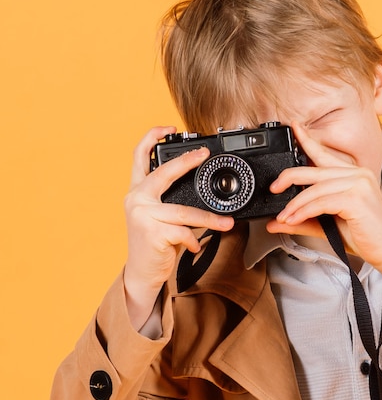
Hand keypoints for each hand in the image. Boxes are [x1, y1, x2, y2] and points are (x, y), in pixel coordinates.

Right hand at [123, 127, 233, 329]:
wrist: (142, 272)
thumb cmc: (156, 242)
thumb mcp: (159, 215)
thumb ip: (172, 199)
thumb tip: (205, 190)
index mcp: (138, 190)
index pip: (139, 156)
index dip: (152, 137)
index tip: (169, 127)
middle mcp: (136, 199)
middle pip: (164, 173)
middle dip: (186, 161)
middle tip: (204, 154)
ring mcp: (142, 216)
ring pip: (184, 211)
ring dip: (210, 219)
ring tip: (226, 222)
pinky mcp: (152, 233)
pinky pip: (183, 232)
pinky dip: (194, 240)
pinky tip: (193, 246)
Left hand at [266, 123, 381, 292]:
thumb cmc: (364, 237)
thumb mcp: (328, 225)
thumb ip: (303, 220)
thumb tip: (275, 223)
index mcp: (355, 174)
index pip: (326, 154)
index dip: (307, 140)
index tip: (294, 127)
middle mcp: (359, 174)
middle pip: (315, 170)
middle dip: (289, 178)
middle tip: (274, 188)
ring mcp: (359, 184)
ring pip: (315, 188)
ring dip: (295, 204)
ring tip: (284, 217)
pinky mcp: (356, 199)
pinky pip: (321, 202)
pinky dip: (304, 211)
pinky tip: (294, 220)